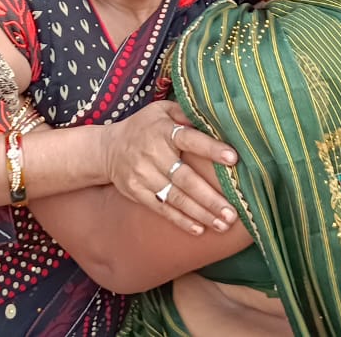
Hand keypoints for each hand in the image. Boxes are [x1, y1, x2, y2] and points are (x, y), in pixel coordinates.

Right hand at [100, 100, 239, 234]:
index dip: (211, 149)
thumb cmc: (144, 127)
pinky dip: (180, 220)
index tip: (233, 159)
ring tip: (223, 224)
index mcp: (163, 131)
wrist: (107, 149)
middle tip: (232, 212)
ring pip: (176, 198)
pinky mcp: (137, 192)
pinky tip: (199, 229)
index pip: (190, 139)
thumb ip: (185, 113)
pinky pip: (161, 208)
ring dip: (201, 213)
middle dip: (210, 197)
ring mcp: (143, 175)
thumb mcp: (161, 111)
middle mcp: (152, 154)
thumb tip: (213, 118)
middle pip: (186, 178)